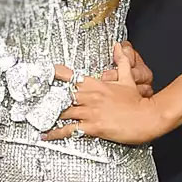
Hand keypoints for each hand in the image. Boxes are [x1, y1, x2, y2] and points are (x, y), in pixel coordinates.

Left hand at [43, 43, 164, 144]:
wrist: (148, 116)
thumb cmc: (137, 101)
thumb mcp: (128, 79)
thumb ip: (121, 62)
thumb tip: (119, 46)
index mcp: (96, 84)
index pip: (71, 75)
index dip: (55, 73)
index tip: (43, 72)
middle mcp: (90, 96)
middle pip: (62, 96)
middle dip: (47, 99)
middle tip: (33, 100)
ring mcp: (91, 112)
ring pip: (63, 112)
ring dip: (49, 115)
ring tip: (35, 118)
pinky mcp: (93, 127)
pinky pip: (70, 130)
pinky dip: (56, 133)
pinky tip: (46, 135)